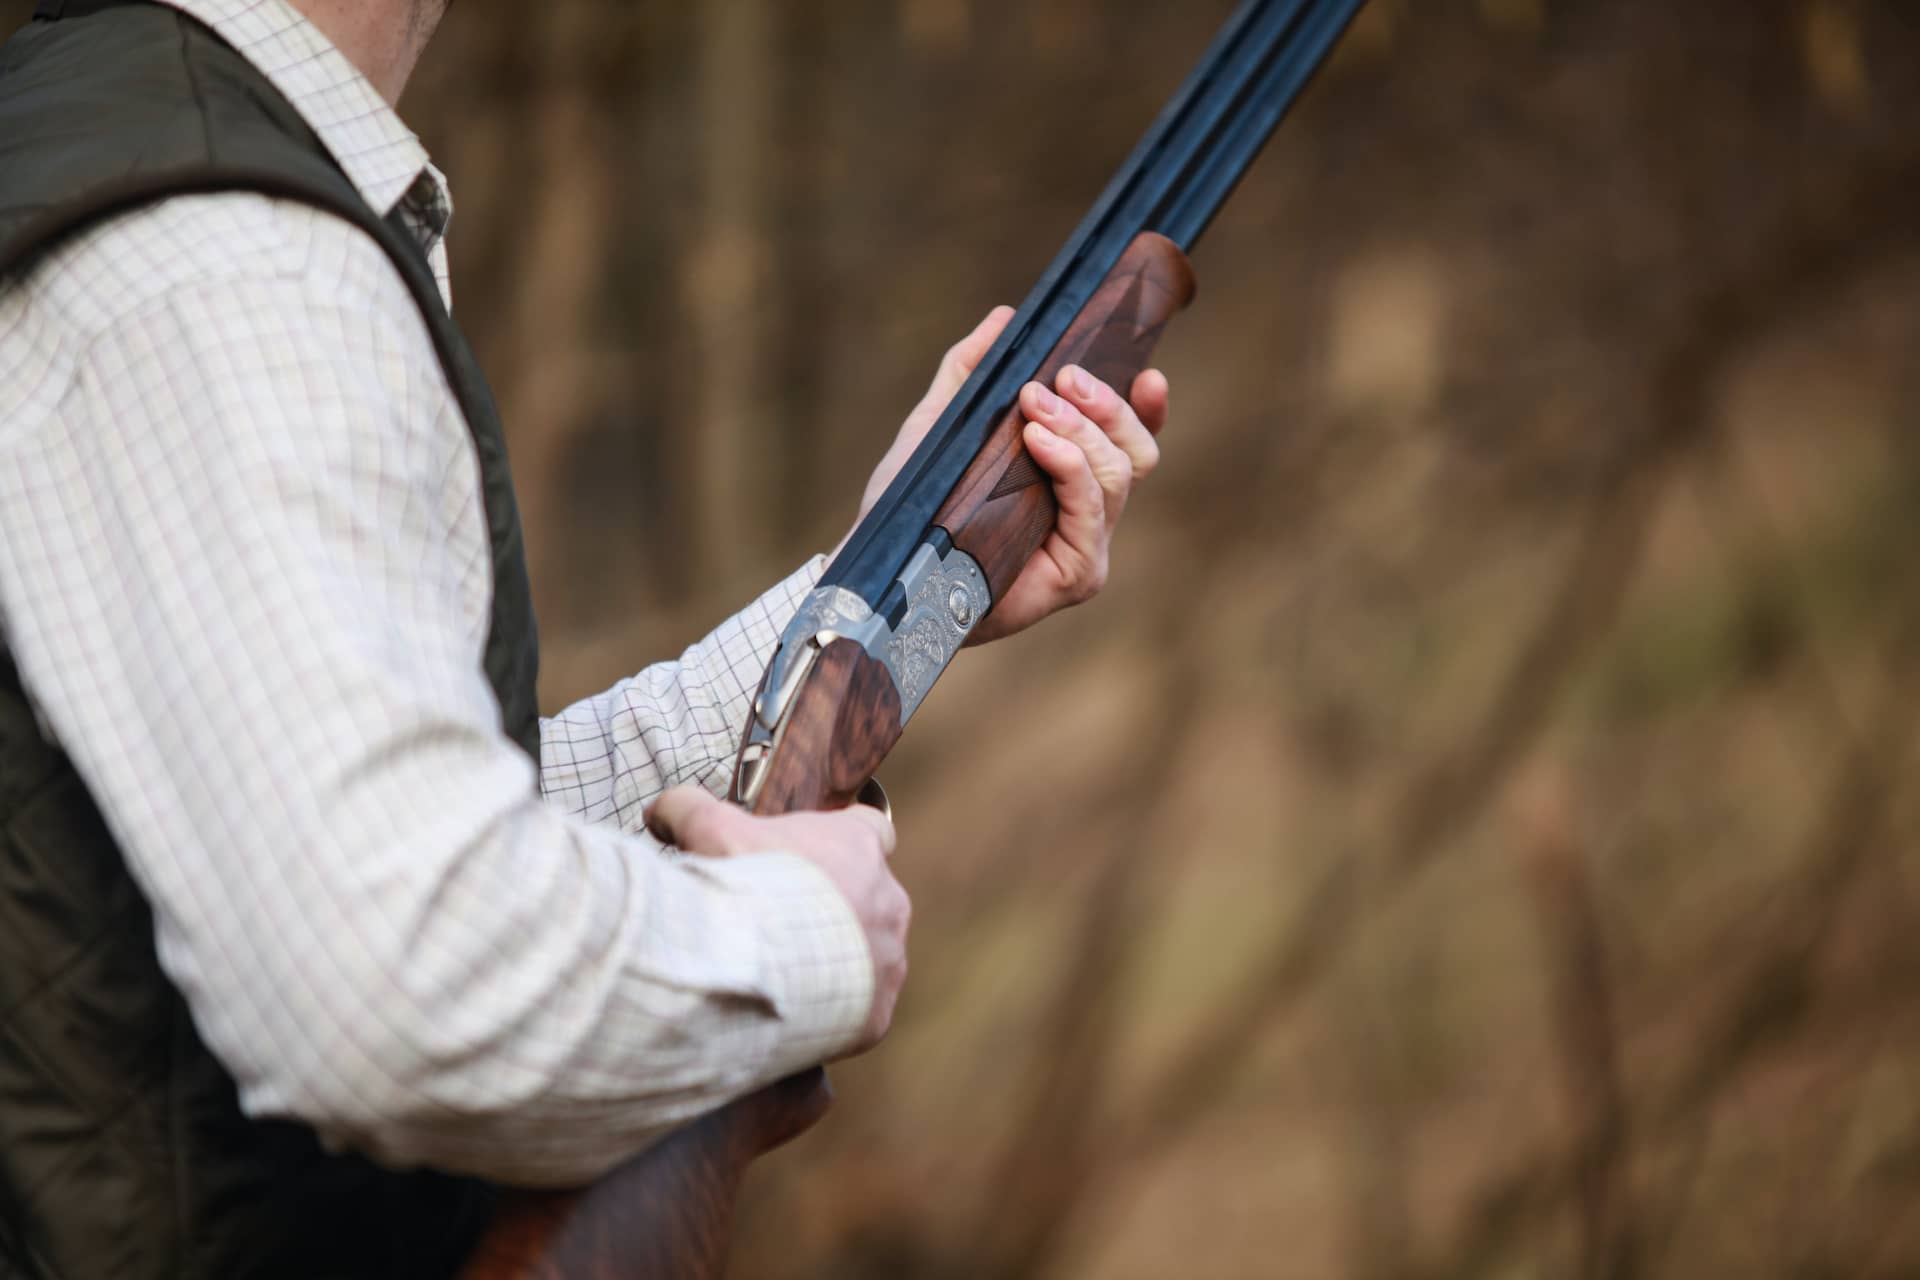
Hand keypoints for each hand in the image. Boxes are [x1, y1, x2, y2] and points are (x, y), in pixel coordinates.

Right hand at [645, 786, 908, 1054]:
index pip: (870, 829)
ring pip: (869, 955)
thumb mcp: (708, 829)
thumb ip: (688, 808)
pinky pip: (861, 1009)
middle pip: (868, 897)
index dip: (841, 841)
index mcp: (858, 845)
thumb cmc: (743, 884)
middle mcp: (888, 897)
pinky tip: (794, 1014)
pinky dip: (833, 1012)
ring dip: (835, 961)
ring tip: (784, 974)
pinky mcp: (878, 1010)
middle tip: (779, 922)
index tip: (812, 858)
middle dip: (830, 909)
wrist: (755, 963)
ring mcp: (889, 956)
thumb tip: (659, 810)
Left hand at [843, 306, 1170, 643]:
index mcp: (1070, 480)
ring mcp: (1087, 545)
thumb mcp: (942, 424)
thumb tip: (1006, 317)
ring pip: (1119, 473)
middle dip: (1107, 405)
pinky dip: (1071, 467)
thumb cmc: (915, 505)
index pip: (1128, 440)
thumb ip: (971, 372)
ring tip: (1035, 405)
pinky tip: (1040, 441)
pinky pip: (1092, 510)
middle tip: (1063, 378)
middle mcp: (1088, 514)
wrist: (885, 564)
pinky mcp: (1078, 574)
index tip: (1147, 372)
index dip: (1147, 408)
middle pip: (1136, 451)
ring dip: (1082, 428)